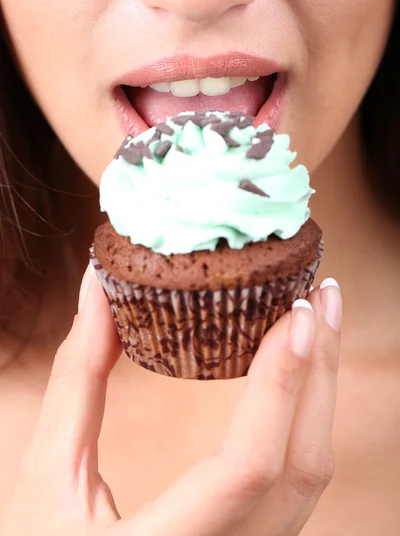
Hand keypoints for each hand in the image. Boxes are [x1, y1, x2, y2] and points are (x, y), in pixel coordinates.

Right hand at [0, 267, 341, 535]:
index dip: (280, 384)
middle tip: (321, 295)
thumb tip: (99, 289)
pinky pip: (295, 477)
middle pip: (302, 467)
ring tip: (318, 321)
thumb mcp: (48, 472)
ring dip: (320, 390)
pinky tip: (298, 371)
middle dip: (320, 371)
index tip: (296, 313)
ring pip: (309, 475)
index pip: (248, 466)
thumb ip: (77, 377)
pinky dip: (305, 415)